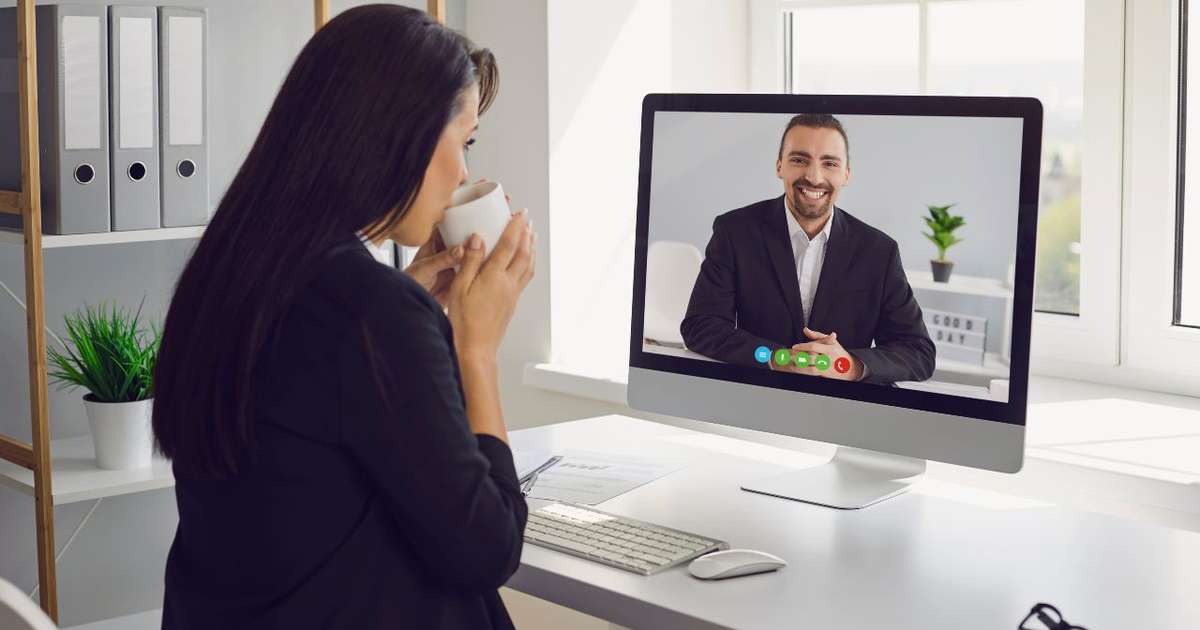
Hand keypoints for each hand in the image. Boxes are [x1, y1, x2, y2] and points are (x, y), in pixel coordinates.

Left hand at [406, 180, 514, 305]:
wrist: (413, 303)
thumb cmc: (411, 282)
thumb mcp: (425, 268)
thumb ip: (442, 258)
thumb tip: (461, 249)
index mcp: (437, 236)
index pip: (453, 211)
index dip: (467, 197)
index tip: (481, 185)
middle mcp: (450, 244)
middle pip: (471, 223)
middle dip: (487, 211)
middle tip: (503, 202)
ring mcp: (459, 257)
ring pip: (479, 241)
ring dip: (493, 231)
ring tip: (509, 221)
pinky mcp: (465, 271)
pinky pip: (481, 260)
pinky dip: (493, 254)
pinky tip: (505, 249)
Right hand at [446, 210, 535, 363]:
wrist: (476, 349)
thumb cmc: (464, 322)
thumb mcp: (459, 288)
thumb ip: (470, 261)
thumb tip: (478, 238)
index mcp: (494, 277)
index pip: (508, 245)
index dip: (515, 227)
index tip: (519, 214)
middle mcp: (508, 284)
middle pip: (523, 253)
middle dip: (526, 234)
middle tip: (527, 220)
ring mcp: (513, 294)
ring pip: (528, 265)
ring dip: (531, 248)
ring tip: (531, 236)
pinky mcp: (513, 302)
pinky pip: (526, 277)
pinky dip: (528, 263)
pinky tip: (525, 263)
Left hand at [788, 327, 863, 380]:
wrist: (850, 367)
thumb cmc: (838, 352)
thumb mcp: (831, 341)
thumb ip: (817, 335)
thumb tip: (805, 329)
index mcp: (829, 349)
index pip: (814, 346)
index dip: (802, 346)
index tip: (794, 347)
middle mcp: (828, 359)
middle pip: (810, 358)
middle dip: (798, 358)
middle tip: (789, 356)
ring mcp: (827, 368)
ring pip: (810, 370)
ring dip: (799, 368)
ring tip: (791, 365)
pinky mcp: (825, 375)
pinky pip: (812, 375)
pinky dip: (804, 373)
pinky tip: (798, 370)